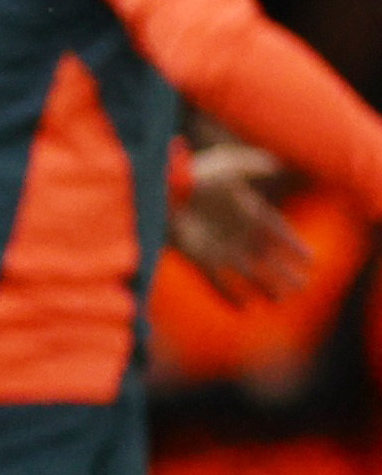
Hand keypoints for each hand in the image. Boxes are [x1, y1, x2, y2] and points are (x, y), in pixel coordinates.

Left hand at [173, 139, 312, 301]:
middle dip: (284, 272)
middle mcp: (237, 233)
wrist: (163, 192)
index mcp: (249, 211)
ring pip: (246, 272)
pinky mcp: (199, 258)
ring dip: (262, 286)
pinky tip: (243, 310)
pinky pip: (217, 281)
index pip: (278, 232)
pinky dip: (228, 295)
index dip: (294, 246)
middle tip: (302, 287)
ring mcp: (218, 247)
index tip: (311, 260)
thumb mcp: (227, 164)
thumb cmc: (196, 175)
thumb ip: (252, 165)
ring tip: (279, 301)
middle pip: (266, 257)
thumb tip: (275, 164)